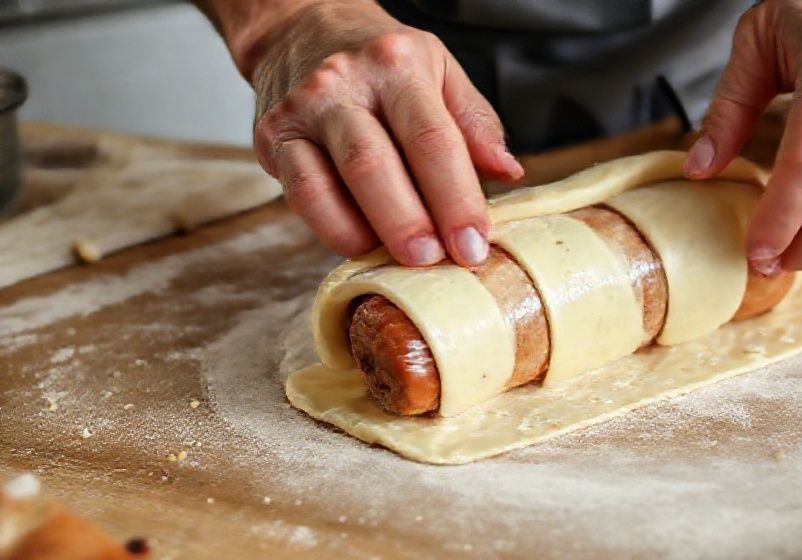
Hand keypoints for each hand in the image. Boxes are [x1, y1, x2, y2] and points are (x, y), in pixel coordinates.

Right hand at [241, 1, 522, 265]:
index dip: (456, 199)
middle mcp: (341, 84)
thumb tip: (507, 172)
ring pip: (325, 185)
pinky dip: (331, 229)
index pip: (432, 139)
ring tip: (399, 263)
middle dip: (409, 224)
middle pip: (375, 165)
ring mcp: (300, 112)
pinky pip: (300, 195)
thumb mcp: (441, 71)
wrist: (302, 31)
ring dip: (365, 233)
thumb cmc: (382, 63)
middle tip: (436, 262)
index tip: (474, 244)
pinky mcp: (270, 138)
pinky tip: (362, 246)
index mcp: (397, 65)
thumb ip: (475, 123)